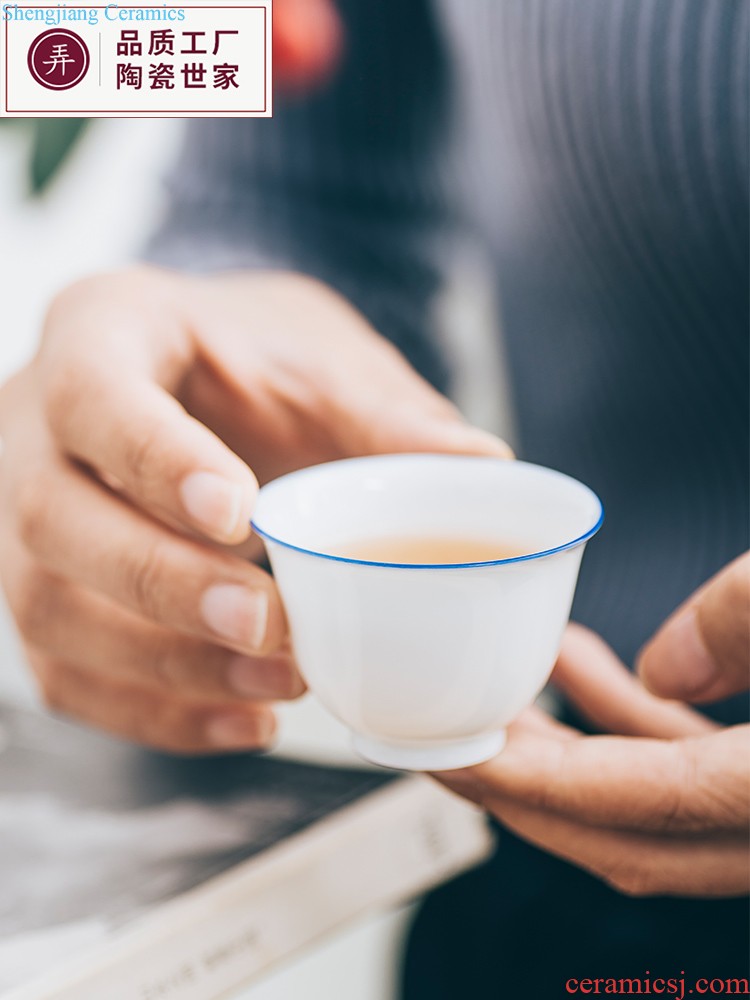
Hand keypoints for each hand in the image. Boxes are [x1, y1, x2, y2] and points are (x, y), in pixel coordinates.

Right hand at [0, 267, 508, 752]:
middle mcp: (34, 427)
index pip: (94, 394)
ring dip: (166, 665)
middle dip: (160, 583)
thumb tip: (488, 466)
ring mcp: (23, 516)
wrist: (204, 378)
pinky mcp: (45, 591)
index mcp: (102, 333)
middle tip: (269, 624)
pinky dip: (157, 713)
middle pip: (51, 518)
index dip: (155, 460)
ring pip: (47, 611)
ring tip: (282, 683)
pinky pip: (69, 672)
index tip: (241, 517)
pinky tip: (249, 719)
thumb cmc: (260, 360)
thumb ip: (388, 413)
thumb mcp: (324, 359)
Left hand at [435, 555, 749, 897]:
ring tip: (500, 687)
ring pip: (652, 809)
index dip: (532, 783)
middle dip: (520, 790)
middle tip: (442, 743)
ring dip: (566, 752)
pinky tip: (576, 666)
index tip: (453, 752)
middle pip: (625, 836)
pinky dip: (627, 728)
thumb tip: (660, 665)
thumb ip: (745, 618)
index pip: (640, 804)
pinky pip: (689, 775)